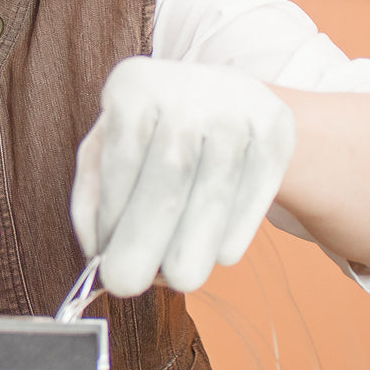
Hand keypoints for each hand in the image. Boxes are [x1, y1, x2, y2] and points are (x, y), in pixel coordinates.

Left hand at [70, 57, 295, 297]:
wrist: (226, 98)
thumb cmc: (154, 132)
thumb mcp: (110, 147)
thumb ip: (92, 195)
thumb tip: (96, 249)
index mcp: (135, 85)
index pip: (121, 158)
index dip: (113, 214)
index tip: (104, 257)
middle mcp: (188, 88)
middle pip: (170, 174)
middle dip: (145, 238)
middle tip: (127, 284)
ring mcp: (237, 106)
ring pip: (215, 190)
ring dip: (193, 245)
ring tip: (178, 279)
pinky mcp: (276, 130)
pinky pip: (254, 193)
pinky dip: (235, 232)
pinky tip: (219, 253)